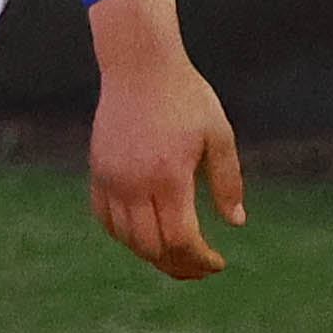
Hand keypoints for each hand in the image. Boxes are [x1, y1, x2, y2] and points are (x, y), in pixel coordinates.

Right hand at [85, 0, 244, 281]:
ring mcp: (111, 178)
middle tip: (200, 267)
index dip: (199, 260)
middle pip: (152, 248)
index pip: (181, 239)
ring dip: (152, 254)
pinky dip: (125, 236)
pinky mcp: (97, 171)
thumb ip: (227, 180)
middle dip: (179, 266)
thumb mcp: (218, 134)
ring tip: (176, 254)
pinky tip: (146, 235)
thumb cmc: (186, 96)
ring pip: (127, 238)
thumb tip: (235, 223)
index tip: (217, 263)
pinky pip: (105, 218)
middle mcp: (135, 183)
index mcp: (169, 176)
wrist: (139, 65)